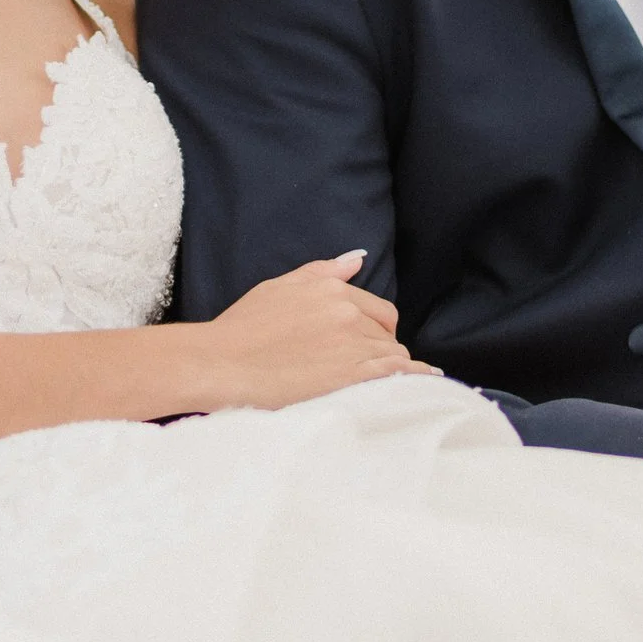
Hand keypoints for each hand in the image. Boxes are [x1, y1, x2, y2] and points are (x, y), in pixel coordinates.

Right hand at [202, 251, 439, 409]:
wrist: (220, 363)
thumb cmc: (240, 329)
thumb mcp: (277, 287)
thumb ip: (321, 271)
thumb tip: (357, 258)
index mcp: (330, 289)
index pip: (377, 309)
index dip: (375, 328)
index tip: (365, 344)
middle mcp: (346, 312)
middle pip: (386, 332)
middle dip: (380, 347)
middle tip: (365, 366)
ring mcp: (350, 343)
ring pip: (392, 354)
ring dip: (390, 367)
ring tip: (385, 382)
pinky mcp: (350, 375)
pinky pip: (395, 373)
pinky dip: (413, 377)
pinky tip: (422, 381)